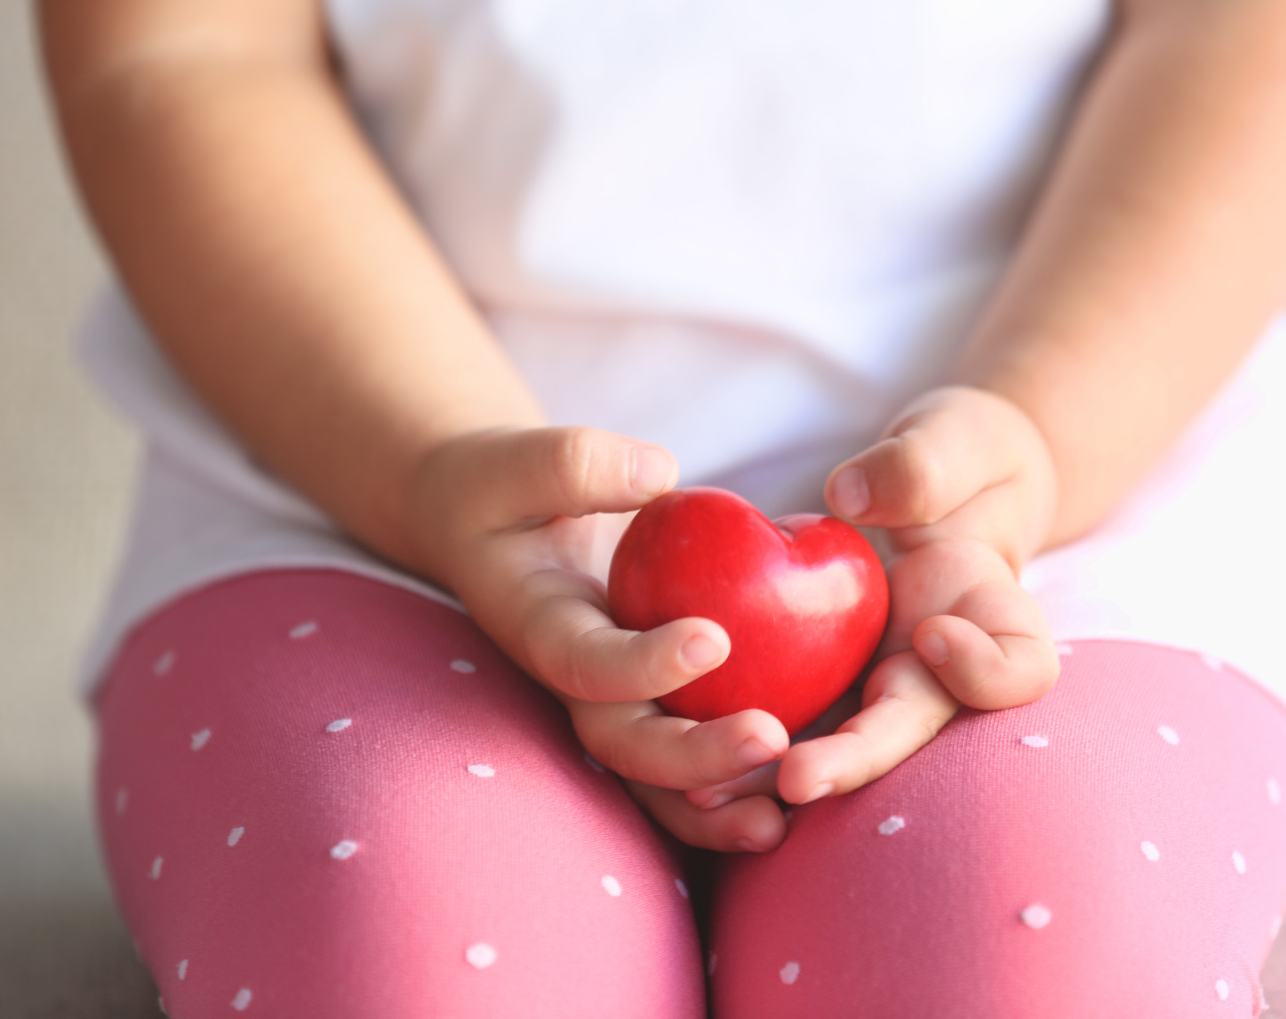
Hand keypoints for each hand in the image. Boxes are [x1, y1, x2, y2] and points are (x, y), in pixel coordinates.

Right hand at [409, 427, 789, 851]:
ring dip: (715, 805)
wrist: (493, 527)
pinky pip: (689, 761)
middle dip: (695, 755)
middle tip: (770, 741)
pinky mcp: (653, 704)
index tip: (714, 640)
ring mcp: (614, 703)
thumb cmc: (505, 488)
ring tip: (778, 824)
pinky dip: (733, 790)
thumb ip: (575, 464)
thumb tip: (660, 476)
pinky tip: (793, 804)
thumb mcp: (518, 460)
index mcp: (541, 626)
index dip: (644, 663)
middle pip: (627, 743)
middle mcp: (577, 683)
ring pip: (657, 778)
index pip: (588, 662)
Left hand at [684, 387, 1061, 809]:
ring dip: (775, 776)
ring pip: (835, 747)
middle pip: (908, 731)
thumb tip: (849, 494)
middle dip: (852, 759)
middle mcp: (940, 670)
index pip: (1019, 669)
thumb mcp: (953, 443)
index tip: (935, 633)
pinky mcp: (818, 682)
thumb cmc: (959, 459)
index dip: (984, 670)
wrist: (937, 490)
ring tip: (710, 793)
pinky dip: (734, 744)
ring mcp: (876, 685)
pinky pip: (779, 720)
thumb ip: (918, 467)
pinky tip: (678, 764)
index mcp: (994, 615)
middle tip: (796, 777)